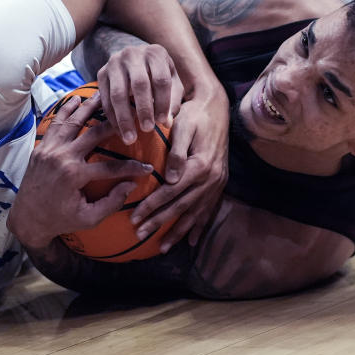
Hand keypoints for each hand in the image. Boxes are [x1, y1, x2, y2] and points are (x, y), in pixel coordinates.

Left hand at [8, 93, 152, 249]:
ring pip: (72, 122)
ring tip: (102, 95)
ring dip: (87, 108)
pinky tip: (75, 100)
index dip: (131, 167)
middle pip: (93, 133)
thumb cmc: (60, 220)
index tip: (147, 167)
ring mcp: (49, 150)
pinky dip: (65, 111)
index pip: (111, 166)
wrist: (27, 219)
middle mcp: (62, 158)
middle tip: (129, 113)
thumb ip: (111, 203)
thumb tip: (131, 185)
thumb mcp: (88, 218)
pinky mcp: (41, 148)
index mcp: (74, 176)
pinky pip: (54, 125)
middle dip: (113, 123)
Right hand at [96, 43, 183, 144]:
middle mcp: (133, 54)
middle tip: (148, 130)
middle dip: (144, 109)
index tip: (163, 122)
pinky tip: (120, 132)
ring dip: (124, 118)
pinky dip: (112, 118)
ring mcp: (114, 62)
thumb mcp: (172, 83)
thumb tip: (167, 123)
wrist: (135, 60)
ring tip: (131, 138)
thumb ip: (172, 102)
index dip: (163, 102)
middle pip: (139, 84)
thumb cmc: (158, 76)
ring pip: (118, 93)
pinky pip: (105, 99)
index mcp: (156, 53)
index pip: (161, 79)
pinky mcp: (101, 73)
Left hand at [130, 82, 229, 252]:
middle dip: (159, 223)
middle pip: (181, 207)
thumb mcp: (184, 126)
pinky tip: (191, 241)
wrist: (217, 106)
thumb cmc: (194, 113)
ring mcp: (217, 183)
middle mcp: (211, 178)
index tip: (134, 219)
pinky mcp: (220, 183)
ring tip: (162, 247)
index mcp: (199, 166)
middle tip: (139, 235)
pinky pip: (208, 209)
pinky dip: (199, 226)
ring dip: (178, 232)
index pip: (170, 192)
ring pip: (195, 213)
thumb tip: (170, 179)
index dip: (151, 207)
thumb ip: (177, 153)